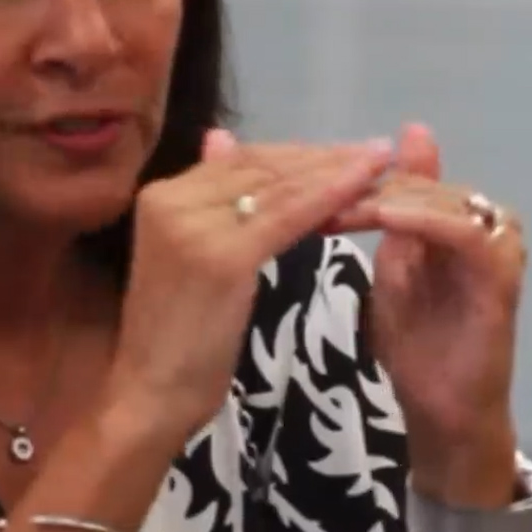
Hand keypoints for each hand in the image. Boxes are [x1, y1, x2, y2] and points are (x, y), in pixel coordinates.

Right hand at [109, 131, 393, 442]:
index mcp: (161, 195)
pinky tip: (364, 188)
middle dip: (322, 157)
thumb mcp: (192, 255)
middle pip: (263, 167)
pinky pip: (288, 218)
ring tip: (381, 162)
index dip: (296, 154)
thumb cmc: (176, 339)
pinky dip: (330, 198)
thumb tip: (221, 137)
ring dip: (335, 171)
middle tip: (375, 152)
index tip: (343, 152)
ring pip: (280, 188)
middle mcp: (172, 199)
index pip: (241, 160)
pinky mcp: (224, 257)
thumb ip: (210, 200)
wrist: (150, 394)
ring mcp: (195, 226)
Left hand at [337, 122, 526, 499]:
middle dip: (368, 183)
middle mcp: (486, 222)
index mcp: (457, 220)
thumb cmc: (416, 349)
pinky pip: (466, 233)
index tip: (305, 178)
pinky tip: (385, 216)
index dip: (356, 174)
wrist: (445, 412)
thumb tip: (354, 167)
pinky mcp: (503, 274)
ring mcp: (499, 245)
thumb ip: (383, 219)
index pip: (407, 177)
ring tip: (342, 200)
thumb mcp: (390, 272)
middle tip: (317, 186)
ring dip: (392, 197)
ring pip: (444, 198)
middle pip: (424, 183)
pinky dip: (425, 220)